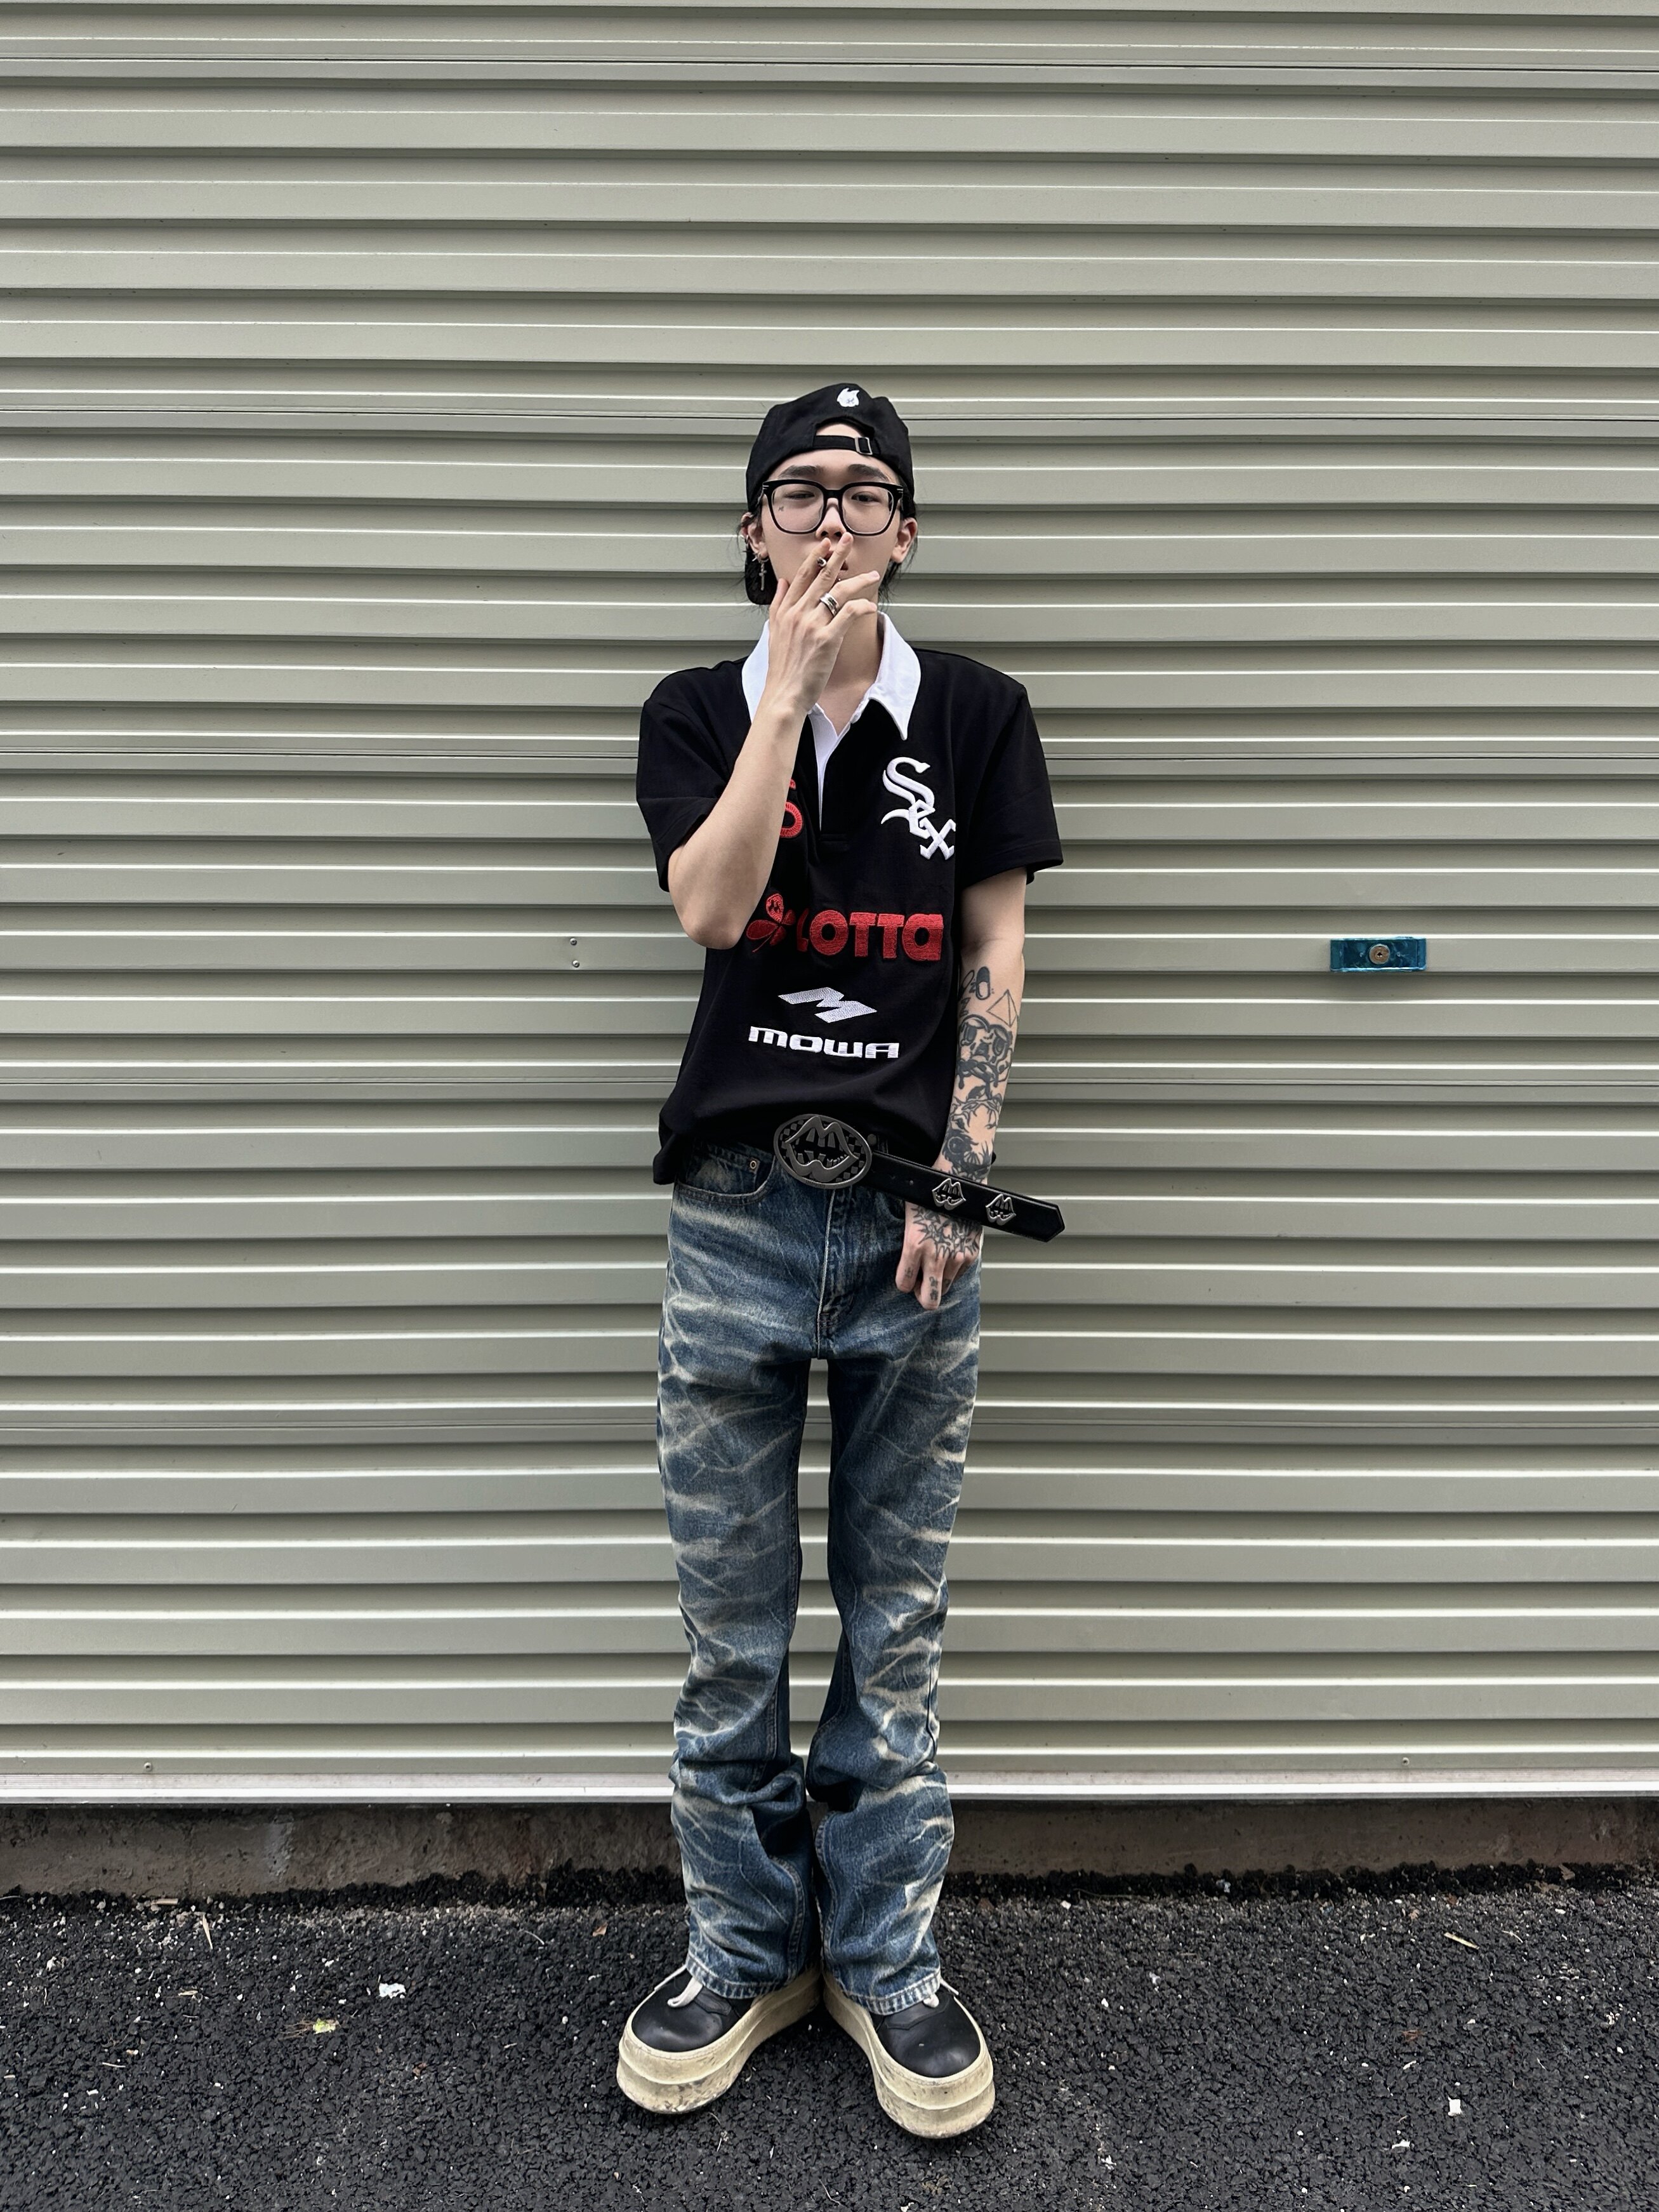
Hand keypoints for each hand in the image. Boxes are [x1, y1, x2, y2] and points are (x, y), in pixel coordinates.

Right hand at [757, 535, 880, 720]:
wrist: (784, 694)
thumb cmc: (782, 668)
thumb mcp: (773, 631)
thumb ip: (779, 604)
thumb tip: (784, 581)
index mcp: (785, 611)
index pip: (802, 576)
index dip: (815, 558)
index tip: (826, 545)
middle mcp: (798, 613)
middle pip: (820, 577)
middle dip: (836, 556)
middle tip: (847, 539)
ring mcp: (812, 625)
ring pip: (838, 592)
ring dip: (858, 581)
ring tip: (872, 575)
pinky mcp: (826, 639)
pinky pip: (848, 614)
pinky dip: (862, 606)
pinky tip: (871, 606)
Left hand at [895, 1169, 982, 1310]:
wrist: (959, 1178)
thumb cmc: (928, 1194)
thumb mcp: (908, 1217)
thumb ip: (909, 1245)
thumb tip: (908, 1266)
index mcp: (914, 1245)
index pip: (903, 1284)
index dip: (903, 1283)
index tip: (905, 1276)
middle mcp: (936, 1255)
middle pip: (930, 1300)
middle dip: (922, 1296)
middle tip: (920, 1282)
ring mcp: (957, 1256)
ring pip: (946, 1287)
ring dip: (939, 1278)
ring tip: (936, 1259)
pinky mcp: (973, 1252)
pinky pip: (960, 1273)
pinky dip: (954, 1268)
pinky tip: (950, 1249)